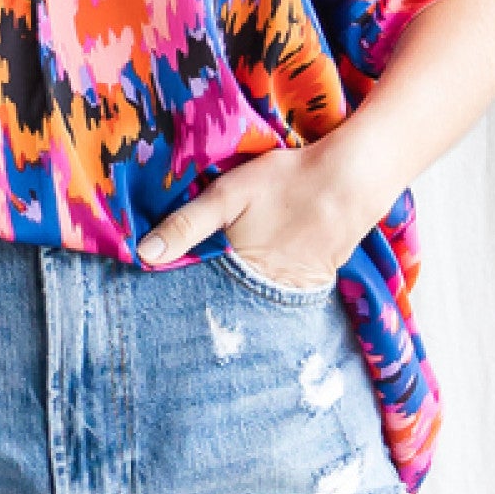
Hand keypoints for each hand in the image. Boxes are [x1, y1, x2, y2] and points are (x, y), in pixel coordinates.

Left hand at [139, 148, 356, 289]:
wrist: (351, 182)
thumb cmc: (285, 183)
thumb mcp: (227, 195)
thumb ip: (186, 225)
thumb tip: (143, 254)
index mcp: (238, 275)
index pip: (199, 302)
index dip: (178, 300)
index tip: (156, 301)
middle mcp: (265, 295)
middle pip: (226, 310)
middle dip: (205, 308)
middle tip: (180, 311)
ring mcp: (291, 294)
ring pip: (252, 309)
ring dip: (234, 305)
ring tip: (210, 304)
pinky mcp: (310, 287)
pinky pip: (278, 303)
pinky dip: (262, 298)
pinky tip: (251, 288)